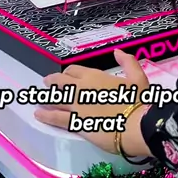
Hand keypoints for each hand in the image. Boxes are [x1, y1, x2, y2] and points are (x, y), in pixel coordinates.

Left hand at [34, 50, 151, 156]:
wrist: (136, 125)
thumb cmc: (139, 102)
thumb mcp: (138, 78)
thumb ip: (128, 62)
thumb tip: (118, 51)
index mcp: (95, 76)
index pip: (74, 70)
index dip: (68, 73)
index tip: (66, 76)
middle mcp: (81, 88)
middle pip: (61, 82)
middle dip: (53, 81)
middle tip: (47, 82)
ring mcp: (75, 106)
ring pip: (55, 98)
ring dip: (46, 97)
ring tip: (39, 98)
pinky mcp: (75, 123)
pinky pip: (56, 117)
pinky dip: (46, 115)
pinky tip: (38, 114)